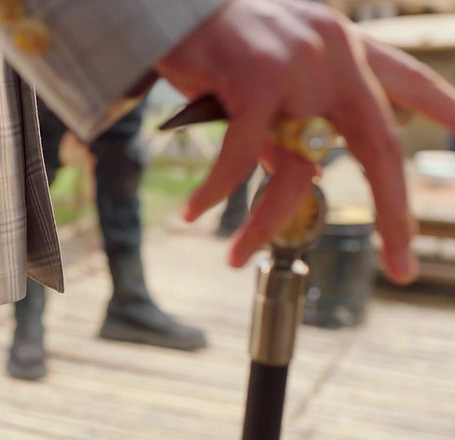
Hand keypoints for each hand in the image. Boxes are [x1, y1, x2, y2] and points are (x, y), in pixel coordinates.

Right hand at [156, 0, 454, 284]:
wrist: (163, 6)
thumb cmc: (210, 40)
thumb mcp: (266, 72)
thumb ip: (293, 115)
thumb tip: (304, 168)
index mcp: (339, 45)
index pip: (404, 76)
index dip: (441, 105)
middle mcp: (332, 53)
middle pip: (377, 143)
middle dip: (392, 210)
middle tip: (401, 263)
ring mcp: (299, 66)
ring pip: (296, 168)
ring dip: (263, 223)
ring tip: (236, 254)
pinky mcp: (259, 82)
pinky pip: (242, 160)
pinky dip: (217, 191)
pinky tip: (194, 211)